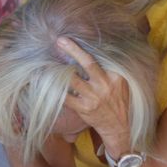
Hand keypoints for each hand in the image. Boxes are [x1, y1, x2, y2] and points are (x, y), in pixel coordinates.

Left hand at [56, 37, 131, 154]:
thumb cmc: (119, 102)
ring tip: (46, 62)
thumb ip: (110, 70)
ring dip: (58, 70)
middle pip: (87, 63)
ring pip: (72, 79)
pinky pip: (66, 96)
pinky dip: (55, 89)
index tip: (73, 40)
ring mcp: (93, 97)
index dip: (84, 49)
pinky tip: (45, 82)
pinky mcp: (83, 108)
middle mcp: (104, 85)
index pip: (99, 59)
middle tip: (60, 41)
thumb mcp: (121, 83)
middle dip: (73, 50)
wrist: (118, 126)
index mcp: (115, 76)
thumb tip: (91, 55)